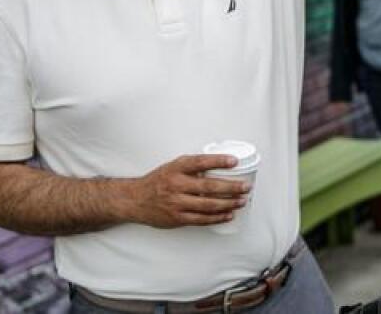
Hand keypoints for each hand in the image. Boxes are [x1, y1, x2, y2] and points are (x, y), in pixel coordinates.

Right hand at [123, 155, 248, 228]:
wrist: (135, 200)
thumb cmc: (158, 182)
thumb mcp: (172, 167)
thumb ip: (192, 166)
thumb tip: (219, 165)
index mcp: (176, 169)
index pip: (200, 162)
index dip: (218, 161)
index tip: (234, 161)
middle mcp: (176, 185)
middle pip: (209, 186)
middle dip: (231, 187)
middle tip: (245, 187)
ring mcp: (177, 203)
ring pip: (208, 205)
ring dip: (228, 204)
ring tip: (241, 201)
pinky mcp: (177, 218)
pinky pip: (202, 219)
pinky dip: (217, 217)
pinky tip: (228, 215)